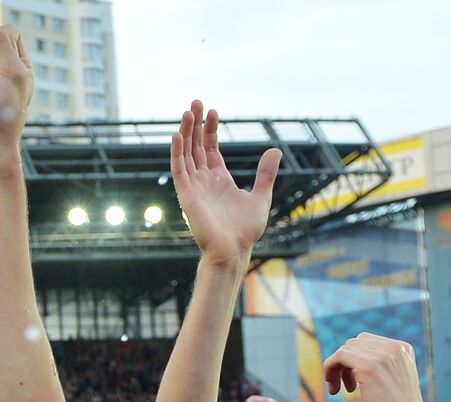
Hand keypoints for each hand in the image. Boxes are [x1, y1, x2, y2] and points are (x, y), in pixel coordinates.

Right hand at [172, 101, 280, 263]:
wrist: (233, 250)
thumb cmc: (245, 230)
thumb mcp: (261, 197)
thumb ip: (265, 174)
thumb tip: (275, 149)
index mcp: (219, 180)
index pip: (210, 149)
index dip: (211, 130)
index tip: (212, 111)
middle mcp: (204, 180)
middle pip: (197, 146)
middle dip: (196, 125)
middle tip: (195, 102)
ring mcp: (194, 187)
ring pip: (186, 154)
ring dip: (186, 133)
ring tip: (187, 112)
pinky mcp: (187, 195)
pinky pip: (179, 170)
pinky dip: (176, 153)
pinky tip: (176, 136)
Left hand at [323, 332, 435, 401]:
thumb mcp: (392, 380)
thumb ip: (380, 366)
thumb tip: (351, 363)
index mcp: (402, 348)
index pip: (366, 341)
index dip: (352, 359)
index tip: (351, 381)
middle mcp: (395, 348)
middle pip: (354, 344)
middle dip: (344, 364)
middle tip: (344, 388)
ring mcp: (383, 355)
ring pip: (344, 350)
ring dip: (335, 370)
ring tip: (338, 390)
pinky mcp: (369, 366)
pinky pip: (338, 356)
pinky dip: (329, 369)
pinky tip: (334, 390)